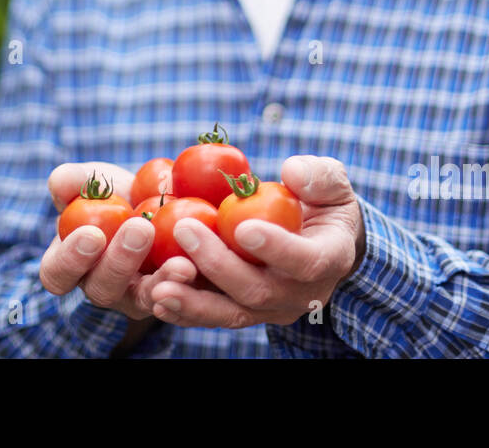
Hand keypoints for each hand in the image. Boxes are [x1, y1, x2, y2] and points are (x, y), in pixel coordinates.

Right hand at [39, 161, 197, 319]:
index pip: (57, 274)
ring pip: (145, 300)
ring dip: (163, 281)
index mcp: (69, 264)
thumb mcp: (91, 181)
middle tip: (141, 229)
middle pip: (102, 289)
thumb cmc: (111, 193)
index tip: (92, 234)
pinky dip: (192, 285)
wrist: (154, 201)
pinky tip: (203, 266)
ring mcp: (136, 297)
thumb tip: (62, 181)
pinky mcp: (172, 295)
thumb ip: (73, 181)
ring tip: (182, 263)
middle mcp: (100, 287)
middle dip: (121, 262)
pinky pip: (181, 298)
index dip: (71, 260)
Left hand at [148, 155, 364, 328]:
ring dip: (193, 302)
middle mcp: (300, 294)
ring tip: (159, 287)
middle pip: (258, 291)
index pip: (305, 261)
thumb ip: (320, 176)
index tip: (244, 227)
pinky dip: (184, 310)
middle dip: (218, 264)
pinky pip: (212, 315)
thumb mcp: (332, 182)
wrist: (315, 237)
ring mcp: (270, 308)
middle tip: (184, 230)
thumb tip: (292, 173)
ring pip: (231, 313)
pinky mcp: (243, 310)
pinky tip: (155, 297)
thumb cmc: (322, 202)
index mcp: (328, 260)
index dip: (276, 248)